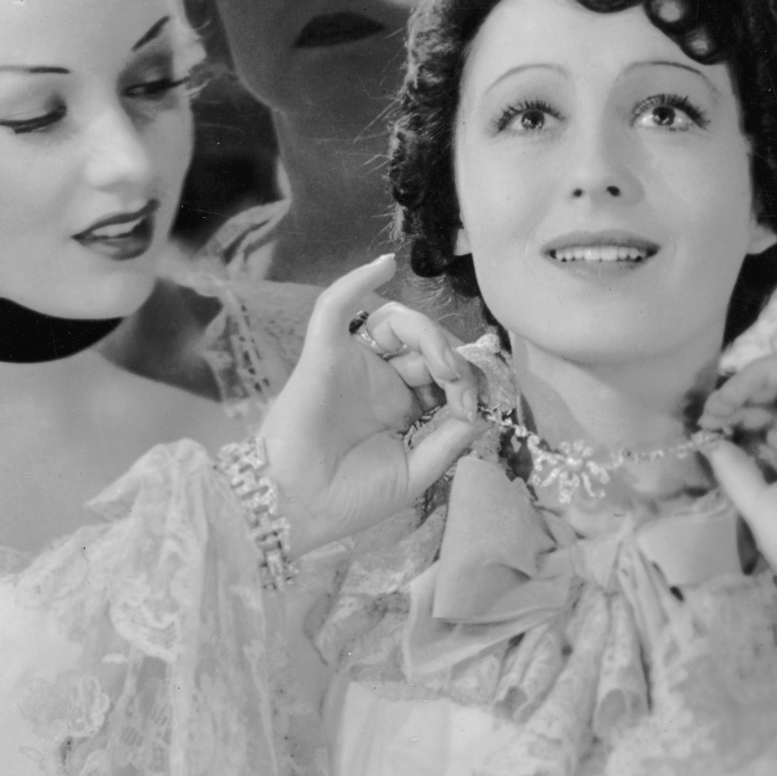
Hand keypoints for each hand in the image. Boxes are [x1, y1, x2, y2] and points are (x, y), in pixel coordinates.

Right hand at [258, 258, 489, 555]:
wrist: (298, 509)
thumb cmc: (350, 499)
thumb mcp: (417, 472)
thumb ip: (450, 436)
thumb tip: (478, 404)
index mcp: (401, 409)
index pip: (443, 373)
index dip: (466, 380)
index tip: (472, 407)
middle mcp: (379, 381)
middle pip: (424, 344)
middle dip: (450, 358)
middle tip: (457, 383)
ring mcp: (352, 365)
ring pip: (395, 323)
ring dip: (427, 334)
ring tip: (441, 363)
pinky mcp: (324, 356)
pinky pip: (335, 307)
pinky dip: (356, 280)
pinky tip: (383, 265)